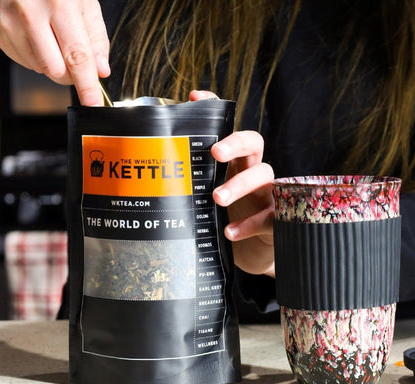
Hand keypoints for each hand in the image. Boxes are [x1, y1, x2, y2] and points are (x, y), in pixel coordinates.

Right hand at [0, 0, 109, 105]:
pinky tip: (37, 36)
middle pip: (55, 70)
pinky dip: (36, 57)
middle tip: (77, 63)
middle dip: (71, 75)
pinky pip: (23, 61)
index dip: (87, 85)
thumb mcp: (83, 1)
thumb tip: (100, 71)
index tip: (94, 104)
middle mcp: (29, 14)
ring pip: (38, 69)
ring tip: (53, 38)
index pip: (76, 56)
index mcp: (58, 4)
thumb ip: (95, 36)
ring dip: (53, 64)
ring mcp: (7, 23)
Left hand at [189, 90, 276, 276]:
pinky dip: (248, 224)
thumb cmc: (221, 222)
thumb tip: (138, 179)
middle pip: (253, 143)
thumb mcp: (202, 201)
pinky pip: (267, 218)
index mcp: (232, 161)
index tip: (194, 97)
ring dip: (239, 184)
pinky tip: (229, 232)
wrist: (248, 255)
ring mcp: (266, 193)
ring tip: (217, 198)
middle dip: (235, 143)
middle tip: (215, 152)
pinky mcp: (276, 220)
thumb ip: (184, 188)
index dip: (214, 107)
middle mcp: (251, 170)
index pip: (227, 126)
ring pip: (262, 176)